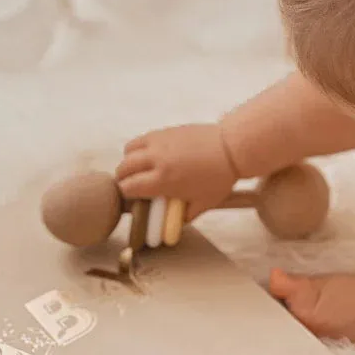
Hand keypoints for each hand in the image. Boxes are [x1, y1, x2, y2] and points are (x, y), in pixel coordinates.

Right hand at [115, 124, 238, 219]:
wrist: (231, 147)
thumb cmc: (220, 177)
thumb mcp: (203, 203)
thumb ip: (184, 216)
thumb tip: (173, 224)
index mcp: (163, 180)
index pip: (128, 187)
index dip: (126, 195)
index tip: (132, 198)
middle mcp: (156, 159)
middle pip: (123, 168)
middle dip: (123, 179)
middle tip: (132, 185)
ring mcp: (159, 142)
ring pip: (129, 150)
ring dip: (129, 161)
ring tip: (139, 169)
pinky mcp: (165, 131)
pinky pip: (142, 139)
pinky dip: (139, 148)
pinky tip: (150, 155)